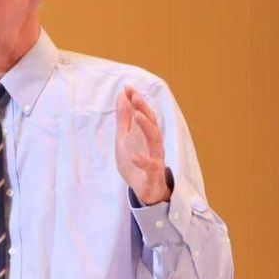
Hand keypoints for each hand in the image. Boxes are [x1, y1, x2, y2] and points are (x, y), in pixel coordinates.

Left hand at [114, 86, 169, 204]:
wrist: (144, 190)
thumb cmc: (135, 162)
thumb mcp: (124, 138)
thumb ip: (123, 119)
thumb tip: (122, 96)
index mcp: (146, 134)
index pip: (144, 113)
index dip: (136, 101)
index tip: (127, 88)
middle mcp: (154, 143)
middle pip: (152, 122)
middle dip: (143, 108)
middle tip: (134, 96)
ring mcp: (156, 158)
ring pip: (155, 139)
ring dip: (146, 126)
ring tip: (137, 115)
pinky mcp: (153, 174)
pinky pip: (151, 166)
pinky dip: (142, 161)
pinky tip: (134, 155)